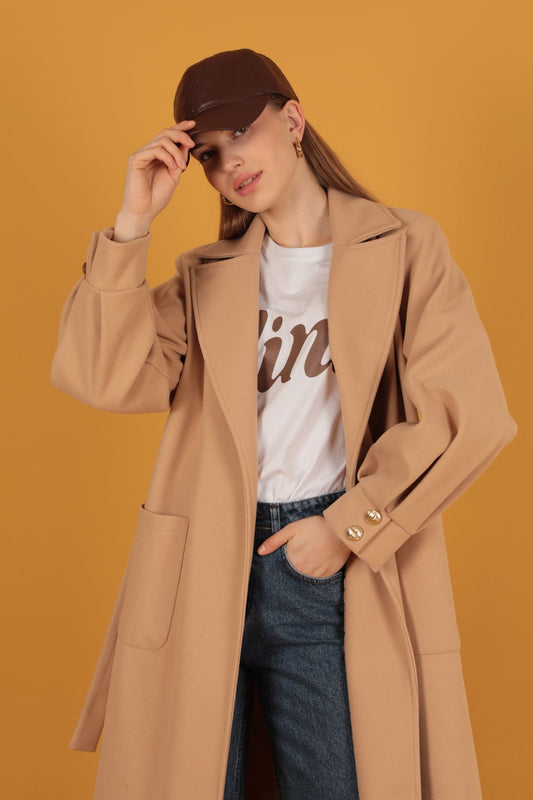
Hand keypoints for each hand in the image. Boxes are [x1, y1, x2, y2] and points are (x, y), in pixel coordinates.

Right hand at [114, 120, 196, 239]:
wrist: (145, 211)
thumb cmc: (157, 196)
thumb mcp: (174, 174)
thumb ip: (179, 159)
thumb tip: (186, 143)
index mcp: (157, 155)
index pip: (168, 136)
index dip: (180, 128)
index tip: (193, 124)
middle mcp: (148, 152)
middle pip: (165, 133)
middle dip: (180, 135)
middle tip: (191, 144)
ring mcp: (141, 154)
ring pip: (161, 141)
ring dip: (176, 152)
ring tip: (181, 167)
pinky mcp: (136, 159)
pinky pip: (155, 150)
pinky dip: (167, 157)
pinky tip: (172, 167)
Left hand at [257, 515, 351, 578]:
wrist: (339, 529)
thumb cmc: (314, 527)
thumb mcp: (292, 529)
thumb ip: (274, 541)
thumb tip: (260, 552)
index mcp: (293, 560)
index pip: (282, 570)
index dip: (282, 565)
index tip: (287, 558)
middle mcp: (304, 570)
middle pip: (293, 575)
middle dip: (293, 568)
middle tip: (300, 556)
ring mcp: (317, 574)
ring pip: (306, 577)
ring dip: (304, 571)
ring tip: (309, 558)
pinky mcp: (329, 574)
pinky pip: (319, 578)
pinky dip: (316, 572)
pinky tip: (317, 561)